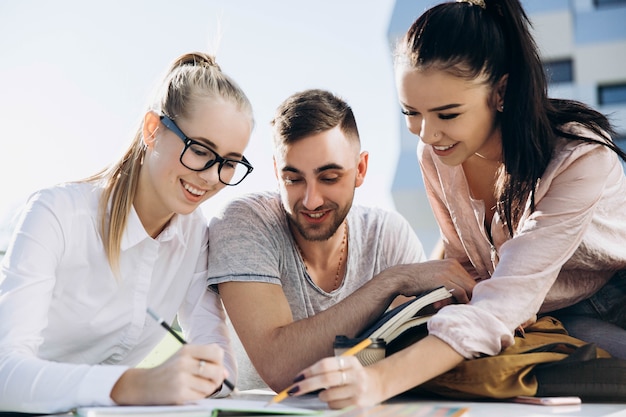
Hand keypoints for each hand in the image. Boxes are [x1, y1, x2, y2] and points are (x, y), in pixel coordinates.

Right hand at [110, 344, 227, 404]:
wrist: (145, 385)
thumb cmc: (169, 371)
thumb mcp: (184, 358)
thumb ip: (206, 361)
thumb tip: (226, 373)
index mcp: (187, 350)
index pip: (217, 351)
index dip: (219, 361)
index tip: (213, 366)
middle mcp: (184, 362)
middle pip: (217, 370)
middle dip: (217, 378)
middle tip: (209, 380)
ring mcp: (181, 378)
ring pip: (211, 385)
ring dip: (208, 389)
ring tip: (196, 386)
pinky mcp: (180, 394)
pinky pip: (201, 396)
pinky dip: (199, 396)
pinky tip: (190, 392)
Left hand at [287, 356, 382, 409]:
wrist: (376, 385)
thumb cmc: (353, 374)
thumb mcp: (344, 365)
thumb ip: (327, 369)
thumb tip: (301, 380)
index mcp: (350, 361)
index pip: (325, 364)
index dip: (309, 371)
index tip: (297, 378)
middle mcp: (355, 374)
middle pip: (325, 379)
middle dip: (307, 385)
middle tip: (294, 390)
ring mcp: (357, 390)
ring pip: (328, 395)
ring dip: (321, 396)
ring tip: (326, 393)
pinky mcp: (358, 404)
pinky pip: (335, 406)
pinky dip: (330, 403)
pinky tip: (337, 399)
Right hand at [381, 259, 475, 303]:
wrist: (401, 277)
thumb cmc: (418, 280)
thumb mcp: (436, 276)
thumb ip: (450, 281)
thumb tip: (464, 297)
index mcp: (453, 262)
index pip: (470, 280)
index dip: (469, 293)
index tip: (464, 303)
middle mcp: (453, 264)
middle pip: (472, 284)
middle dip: (469, 297)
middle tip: (461, 307)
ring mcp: (449, 271)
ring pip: (468, 289)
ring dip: (464, 301)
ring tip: (454, 308)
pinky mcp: (444, 279)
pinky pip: (460, 292)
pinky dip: (459, 301)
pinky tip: (451, 305)